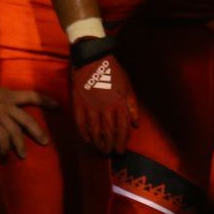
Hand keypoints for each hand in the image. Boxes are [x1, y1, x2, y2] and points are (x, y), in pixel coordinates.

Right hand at [0, 80, 56, 159]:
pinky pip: (2, 138)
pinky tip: (5, 156)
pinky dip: (4, 148)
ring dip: (20, 145)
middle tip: (45, 142)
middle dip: (37, 131)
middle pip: (27, 120)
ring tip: (23, 155)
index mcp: (9, 95)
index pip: (32, 96)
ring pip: (15, 132)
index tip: (58, 106)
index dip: (46, 100)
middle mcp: (7, 106)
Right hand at [69, 35, 139, 153]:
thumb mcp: (128, 87)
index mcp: (119, 104)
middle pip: (108, 133)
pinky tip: (87, 140)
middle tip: (109, 153)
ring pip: (94, 131)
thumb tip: (135, 124)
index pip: (122, 129)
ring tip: (100, 150)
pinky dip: (84, 134)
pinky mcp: (78, 105)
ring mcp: (90, 107)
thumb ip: (132, 106)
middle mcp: (105, 108)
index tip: (120, 151)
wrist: (92, 60)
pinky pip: (80, 124)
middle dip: (109, 146)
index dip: (121, 142)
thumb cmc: (113, 72)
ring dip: (97, 143)